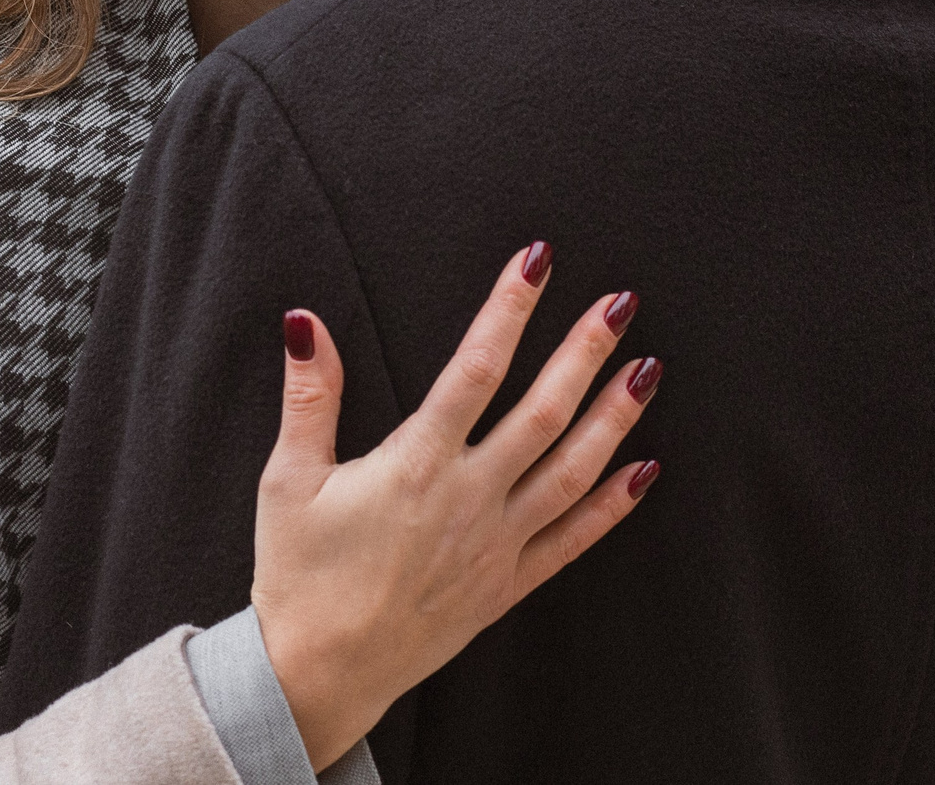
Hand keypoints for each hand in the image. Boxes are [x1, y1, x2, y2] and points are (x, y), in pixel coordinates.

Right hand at [250, 243, 660, 769]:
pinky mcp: (506, 585)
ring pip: (571, 470)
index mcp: (414, 465)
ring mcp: (495, 544)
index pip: (474, 369)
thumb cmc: (299, 576)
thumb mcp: (287, 479)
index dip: (508, 310)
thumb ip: (309, 398)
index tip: (536, 262)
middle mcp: (467, 499)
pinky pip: (573, 540)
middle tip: (621, 303)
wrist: (319, 672)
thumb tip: (305, 323)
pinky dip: (613, 505)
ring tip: (647, 368)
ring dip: (614, 417)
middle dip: (584, 352)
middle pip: (541, 412)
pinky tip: (644, 469)